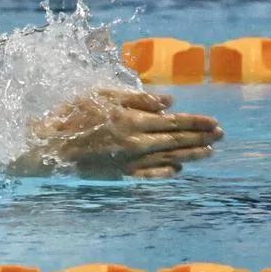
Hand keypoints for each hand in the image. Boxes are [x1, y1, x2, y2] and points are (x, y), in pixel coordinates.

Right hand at [15, 88, 221, 178]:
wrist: (49, 145)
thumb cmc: (72, 114)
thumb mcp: (102, 96)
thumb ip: (137, 99)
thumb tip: (168, 102)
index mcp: (132, 120)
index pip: (173, 121)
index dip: (196, 121)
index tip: (214, 122)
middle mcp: (135, 143)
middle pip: (175, 140)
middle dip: (201, 137)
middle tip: (221, 136)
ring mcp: (129, 161)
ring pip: (167, 158)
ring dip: (191, 155)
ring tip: (209, 153)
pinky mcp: (119, 174)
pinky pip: (149, 175)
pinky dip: (165, 173)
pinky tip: (178, 170)